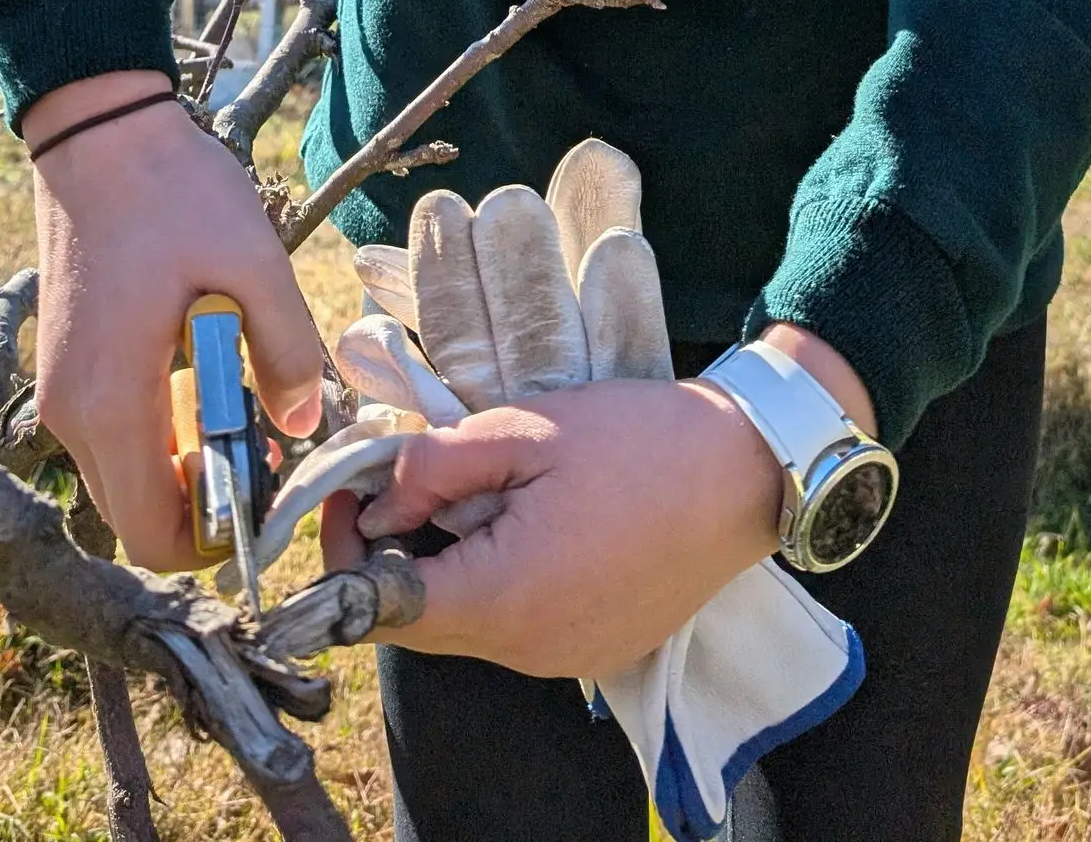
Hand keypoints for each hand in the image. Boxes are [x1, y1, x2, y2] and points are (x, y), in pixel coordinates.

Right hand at [23, 71, 321, 569]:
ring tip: (240, 407)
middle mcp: (70, 413)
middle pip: (135, 516)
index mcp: (113, 400)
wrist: (97, 133)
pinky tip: (201, 378)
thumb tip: (302, 422)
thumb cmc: (174, 192)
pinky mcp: (63, 368)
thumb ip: (287, 349)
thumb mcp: (254, 261)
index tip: (265, 495)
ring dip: (180, 468)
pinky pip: (111, 437)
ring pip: (121, 478)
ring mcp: (60, 391)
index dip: (212, 540)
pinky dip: (156, 435)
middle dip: (202, 505)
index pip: (150, 533)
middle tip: (262, 448)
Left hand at [324, 376, 783, 680]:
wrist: (745, 471)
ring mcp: (564, 658)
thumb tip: (378, 501)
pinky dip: (494, 577)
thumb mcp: (524, 431)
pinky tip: (520, 518)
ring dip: (447, 563)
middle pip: (421, 620)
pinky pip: (515, 623)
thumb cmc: (637, 443)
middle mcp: (527, 651)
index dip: (345, 554)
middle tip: (401, 478)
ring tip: (470, 489)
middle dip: (394, 552)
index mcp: (504, 601)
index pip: (381, 610)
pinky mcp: (592, 647)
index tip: (348, 493)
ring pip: (467, 621)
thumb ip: (435, 468)